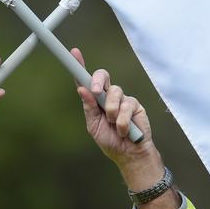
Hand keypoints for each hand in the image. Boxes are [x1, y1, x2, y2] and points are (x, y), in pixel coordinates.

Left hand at [71, 48, 179, 208]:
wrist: (129, 155)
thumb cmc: (111, 142)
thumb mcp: (94, 126)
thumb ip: (89, 108)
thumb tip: (82, 89)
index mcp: (95, 101)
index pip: (87, 81)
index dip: (80, 66)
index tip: (74, 53)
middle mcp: (108, 96)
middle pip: (103, 76)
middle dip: (98, 80)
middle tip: (96, 90)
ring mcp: (122, 99)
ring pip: (114, 92)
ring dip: (111, 111)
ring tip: (114, 126)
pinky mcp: (135, 105)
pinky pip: (127, 105)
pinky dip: (123, 121)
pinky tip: (125, 131)